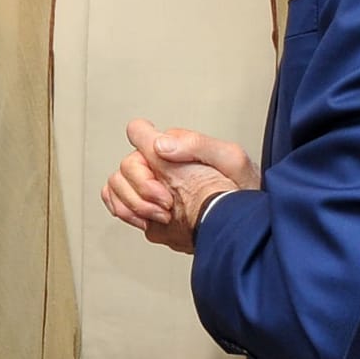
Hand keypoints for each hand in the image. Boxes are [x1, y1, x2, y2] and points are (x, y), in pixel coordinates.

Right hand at [103, 120, 257, 253]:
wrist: (241, 225)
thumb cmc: (243, 190)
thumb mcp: (231, 160)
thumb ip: (196, 145)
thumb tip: (160, 146)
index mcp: (174, 147)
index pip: (138, 133)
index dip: (142, 151)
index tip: (161, 175)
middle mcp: (158, 164)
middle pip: (125, 167)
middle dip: (142, 189)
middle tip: (167, 204)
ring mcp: (150, 187)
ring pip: (116, 185)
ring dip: (133, 204)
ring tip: (162, 216)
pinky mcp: (146, 209)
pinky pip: (117, 203)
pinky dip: (124, 212)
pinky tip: (146, 221)